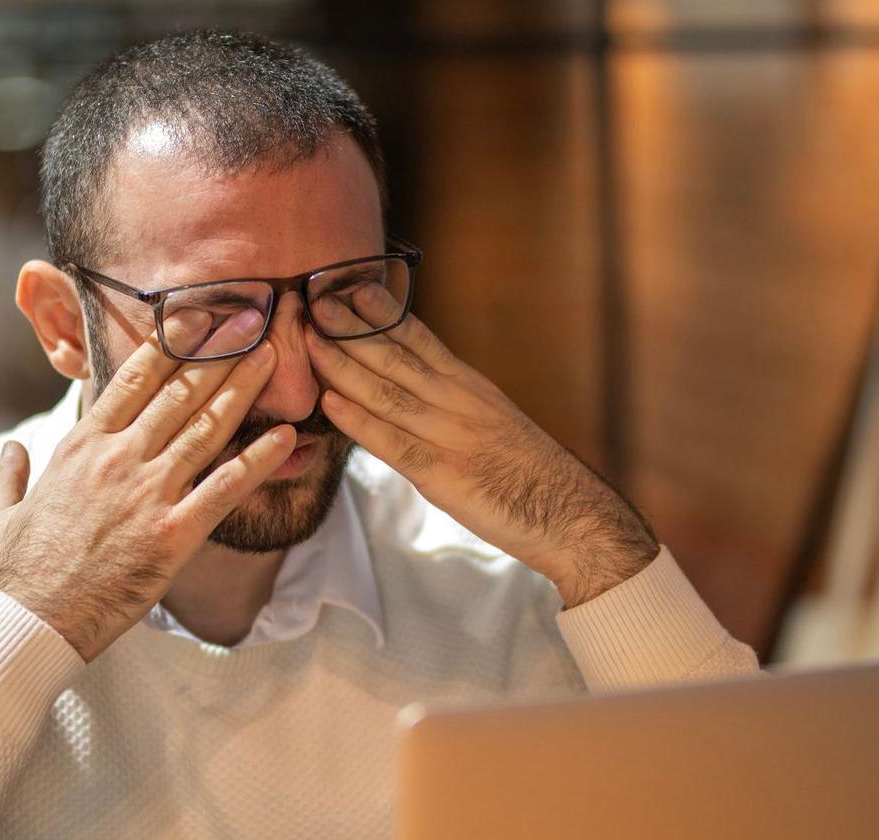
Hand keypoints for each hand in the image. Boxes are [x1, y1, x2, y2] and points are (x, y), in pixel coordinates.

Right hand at [0, 311, 294, 659]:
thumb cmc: (14, 573)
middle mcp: (118, 459)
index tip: (197, 318)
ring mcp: (148, 495)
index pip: (131, 381)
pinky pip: (224, 489)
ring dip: (242, 390)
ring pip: (204, 429)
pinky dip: (258, 461)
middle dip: (218, 352)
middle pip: (178, 393)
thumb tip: (13, 447)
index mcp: (80, 448)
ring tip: (274, 357)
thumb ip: (5, 474)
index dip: (169, 345)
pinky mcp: (173, 534)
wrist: (32, 621)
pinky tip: (287, 437)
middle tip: (252, 320)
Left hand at [307, 287, 656, 607]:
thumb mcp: (492, 423)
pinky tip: (330, 404)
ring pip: (388, 392)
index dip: (380, 312)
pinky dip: (360, 422)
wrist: (570, 513)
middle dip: (350, 328)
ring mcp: (452, 436)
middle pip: (396, 356)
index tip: (345, 286)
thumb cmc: (528, 475)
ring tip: (308, 340)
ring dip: (343, 364)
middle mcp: (460, 402)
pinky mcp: (445, 475)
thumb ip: (452, 404)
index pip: (419, 338)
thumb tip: (412, 388)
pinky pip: (394, 443)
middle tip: (311, 300)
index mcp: (470, 387)